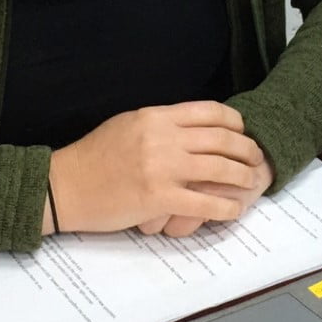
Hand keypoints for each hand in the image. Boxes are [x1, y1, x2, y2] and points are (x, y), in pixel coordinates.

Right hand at [50, 102, 266, 235]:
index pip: (210, 112)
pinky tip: (233, 210)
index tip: (243, 133)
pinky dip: (225, 207)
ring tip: (251, 184)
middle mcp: (162, 137)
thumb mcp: (128, 125)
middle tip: (257, 160)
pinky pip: (204, 202)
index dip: (236, 123)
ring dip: (243, 177)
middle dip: (247, 150)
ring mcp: (161, 168)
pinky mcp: (158, 198)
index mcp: (156, 116)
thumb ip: (161, 124)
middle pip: (222, 139)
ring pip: (220, 169)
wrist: (65, 186)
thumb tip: (192, 126)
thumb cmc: (94, 157)